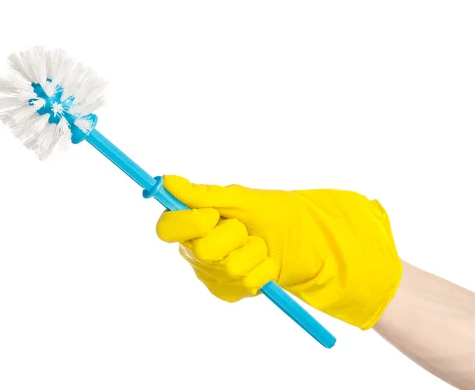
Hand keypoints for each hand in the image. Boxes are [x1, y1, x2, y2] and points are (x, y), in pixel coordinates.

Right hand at [156, 175, 401, 328]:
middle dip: (233, 235)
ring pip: (229, 267)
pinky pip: (247, 283)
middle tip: (246, 229)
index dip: (187, 223)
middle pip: (202, 249)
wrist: (308, 240)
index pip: (167, 228)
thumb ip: (203, 194)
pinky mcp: (231, 292)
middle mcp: (196, 250)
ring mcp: (213, 274)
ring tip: (261, 246)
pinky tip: (266, 263)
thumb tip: (166, 181)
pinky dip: (264, 269)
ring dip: (255, 252)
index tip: (212, 215)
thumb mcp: (242, 198)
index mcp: (193, 223)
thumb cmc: (275, 213)